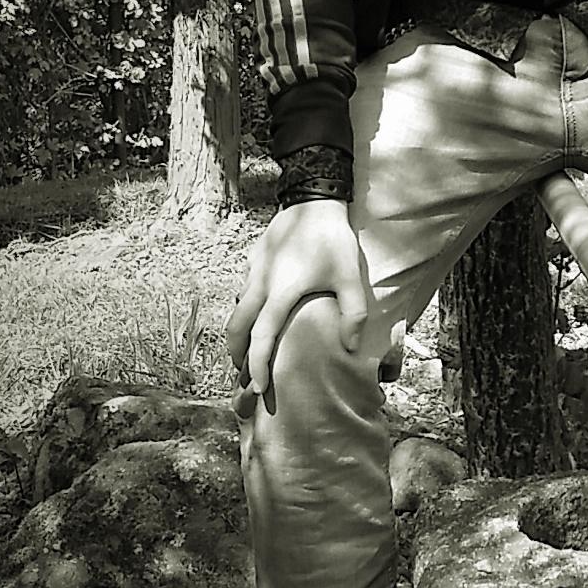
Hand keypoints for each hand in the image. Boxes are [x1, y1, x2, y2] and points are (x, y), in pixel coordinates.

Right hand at [226, 198, 372, 418]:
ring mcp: (253, 270)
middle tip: (243, 374)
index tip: (260, 388)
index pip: (262, 338)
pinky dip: (245, 309)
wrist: (315, 199)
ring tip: (248, 349)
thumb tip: (348, 349)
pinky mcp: (254, 258)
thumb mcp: (349, 277)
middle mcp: (259, 284)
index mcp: (280, 292)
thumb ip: (352, 314)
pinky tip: (258, 313)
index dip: (258, 366)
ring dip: (239, 332)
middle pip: (236, 327)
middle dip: (237, 354)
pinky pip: (243, 290)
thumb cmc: (333, 240)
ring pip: (237, 308)